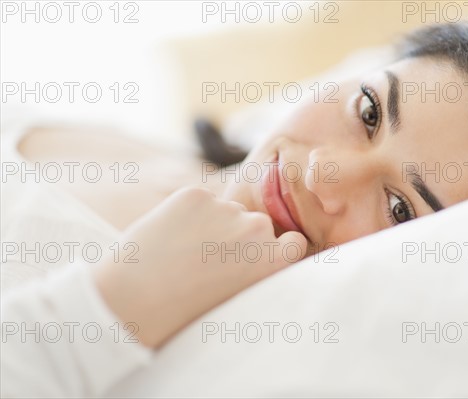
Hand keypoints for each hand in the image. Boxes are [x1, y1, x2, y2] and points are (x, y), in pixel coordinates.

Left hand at [92, 187, 306, 347]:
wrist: (133, 303)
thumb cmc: (184, 314)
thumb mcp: (238, 299)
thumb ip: (256, 270)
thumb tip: (260, 247)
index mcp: (274, 260)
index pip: (293, 241)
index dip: (274, 248)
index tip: (254, 258)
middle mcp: (257, 229)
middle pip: (257, 224)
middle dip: (239, 236)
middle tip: (209, 259)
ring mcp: (226, 208)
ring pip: (227, 209)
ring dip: (213, 222)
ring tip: (183, 251)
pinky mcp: (195, 195)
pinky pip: (200, 199)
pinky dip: (188, 212)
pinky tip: (170, 236)